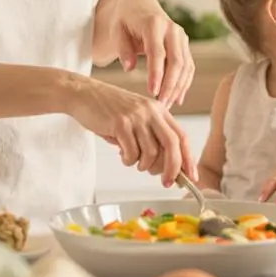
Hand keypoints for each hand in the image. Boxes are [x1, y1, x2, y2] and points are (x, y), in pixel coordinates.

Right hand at [67, 77, 197, 185]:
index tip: (191, 177)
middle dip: (172, 169)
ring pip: (150, 153)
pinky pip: (132, 153)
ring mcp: (136, 117)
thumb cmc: (110, 109)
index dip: (188, 159)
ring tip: (133, 160)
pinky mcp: (120, 124)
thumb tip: (167, 167)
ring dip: (143, 165)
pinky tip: (122, 154)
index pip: (181, 137)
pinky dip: (128, 160)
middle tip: (165, 182)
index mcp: (159, 110)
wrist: (84, 94)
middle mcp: (151, 111)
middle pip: (172, 145)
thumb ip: (152, 136)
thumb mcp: (138, 117)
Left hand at [113, 0, 194, 105]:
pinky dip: (184, 83)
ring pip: (186, 65)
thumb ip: (123, 48)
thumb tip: (129, 68)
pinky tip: (177, 97)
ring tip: (168, 105)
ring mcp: (181, 36)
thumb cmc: (123, 19)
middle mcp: (172, 29)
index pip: (158, 52)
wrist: (137, 5)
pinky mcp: (184, 44)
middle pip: (176, 61)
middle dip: (170, 85)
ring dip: (178, 87)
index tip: (152, 93)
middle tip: (161, 104)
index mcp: (154, 23)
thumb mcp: (116, 30)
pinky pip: (188, 66)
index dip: (156, 74)